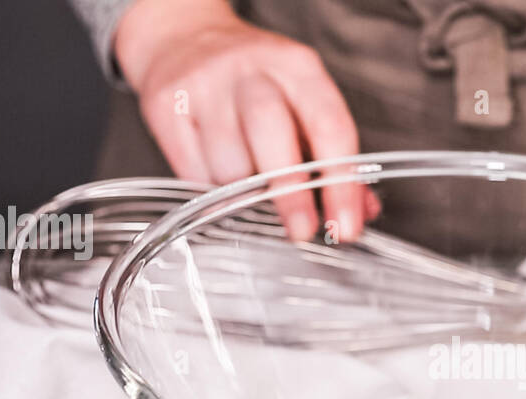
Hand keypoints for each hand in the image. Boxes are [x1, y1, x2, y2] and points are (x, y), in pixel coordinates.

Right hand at [114, 0, 376, 240]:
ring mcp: (203, 85)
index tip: (345, 226)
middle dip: (290, 193)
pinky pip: (193, 173)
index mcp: (297, 67)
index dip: (341, 184)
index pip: (329, 126)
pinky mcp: (164, 106)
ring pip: (228, 164)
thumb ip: (334, 157)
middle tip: (301, 230)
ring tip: (249, 184)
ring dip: (244, 193)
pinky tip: (217, 171)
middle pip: (271, 132)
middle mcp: (250, 69)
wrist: (182, 41)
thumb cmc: (254, 82)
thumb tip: (361, 210)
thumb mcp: (302, 102)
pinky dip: (211, 189)